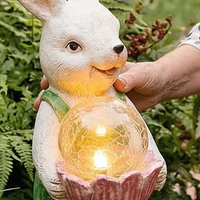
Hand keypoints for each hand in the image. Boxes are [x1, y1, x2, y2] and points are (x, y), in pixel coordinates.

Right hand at [32, 65, 171, 111]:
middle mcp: (96, 82)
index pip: (75, 69)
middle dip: (52, 93)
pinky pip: (89, 116)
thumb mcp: (141, 74)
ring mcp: (100, 97)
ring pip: (75, 101)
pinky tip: (64, 130)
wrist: (161, 86)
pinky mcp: (107, 110)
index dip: (58, 74)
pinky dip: (76, 121)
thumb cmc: (150, 74)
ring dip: (59, 108)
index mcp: (100, 70)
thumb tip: (121, 84)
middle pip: (69, 86)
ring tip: (42, 115)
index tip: (45, 81)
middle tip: (38, 102)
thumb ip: (132, 78)